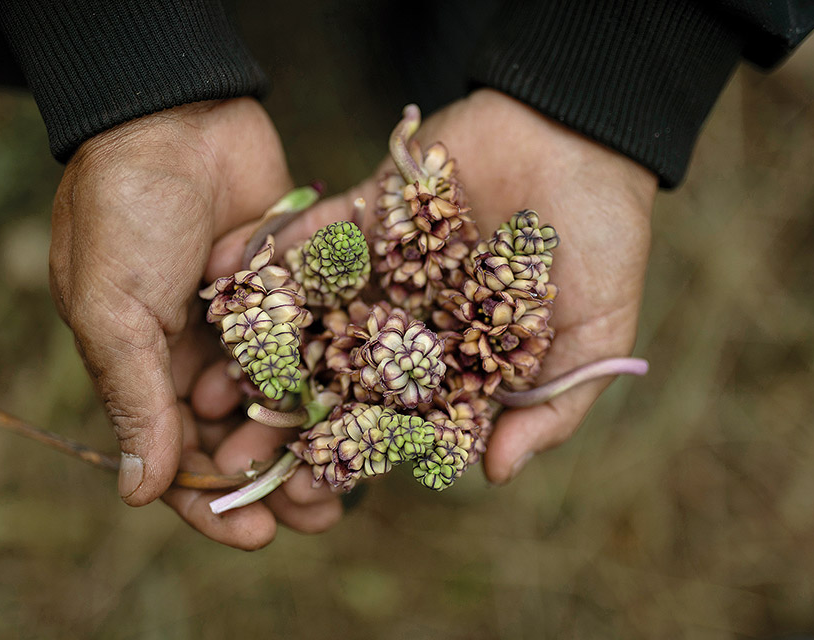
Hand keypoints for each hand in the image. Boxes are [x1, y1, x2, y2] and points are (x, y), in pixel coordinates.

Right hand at [50, 99, 342, 548]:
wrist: (175, 115)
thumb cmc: (124, 211)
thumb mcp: (113, 308)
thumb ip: (133, 396)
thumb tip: (136, 493)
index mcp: (146, 367)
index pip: (177, 455)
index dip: (213, 502)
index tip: (254, 535)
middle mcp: (200, 353)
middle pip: (241, 436)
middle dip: (276, 479)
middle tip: (316, 515)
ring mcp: (251, 322)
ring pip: (287, 399)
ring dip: (315, 440)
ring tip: (352, 481)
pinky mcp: (294, 287)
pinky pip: (318, 344)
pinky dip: (338, 378)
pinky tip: (375, 411)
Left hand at [226, 89, 655, 485]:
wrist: (585, 139)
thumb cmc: (603, 245)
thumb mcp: (594, 342)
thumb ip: (549, 410)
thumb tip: (495, 475)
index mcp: (456, 359)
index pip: (398, 419)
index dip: (353, 455)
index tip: (305, 489)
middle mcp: (411, 319)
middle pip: (341, 379)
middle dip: (291, 419)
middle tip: (234, 456)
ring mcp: (383, 266)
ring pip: (314, 315)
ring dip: (264, 350)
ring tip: (210, 386)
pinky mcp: (366, 212)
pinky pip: (311, 238)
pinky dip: (270, 256)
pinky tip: (223, 285)